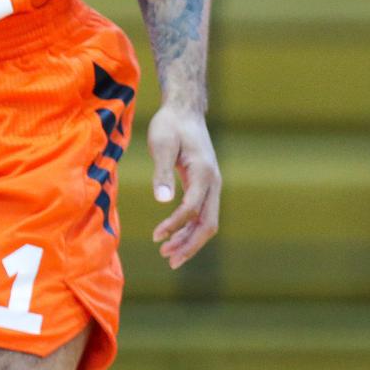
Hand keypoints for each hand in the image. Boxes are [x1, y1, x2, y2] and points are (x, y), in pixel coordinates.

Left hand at [147, 104, 220, 269]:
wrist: (184, 111)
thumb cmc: (170, 125)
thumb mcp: (161, 144)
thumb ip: (162, 172)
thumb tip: (163, 201)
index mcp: (204, 173)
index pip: (192, 209)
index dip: (174, 225)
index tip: (155, 236)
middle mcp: (213, 182)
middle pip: (208, 223)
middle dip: (189, 244)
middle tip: (168, 259)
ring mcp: (212, 185)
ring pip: (207, 221)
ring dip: (189, 240)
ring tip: (168, 254)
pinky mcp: (205, 185)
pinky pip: (201, 213)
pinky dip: (189, 228)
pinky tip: (173, 236)